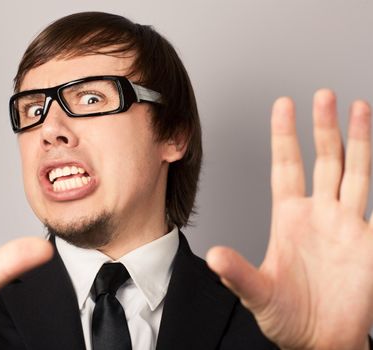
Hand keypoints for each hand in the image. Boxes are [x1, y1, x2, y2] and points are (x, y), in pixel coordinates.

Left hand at [207, 90, 372, 349]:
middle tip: (324, 96)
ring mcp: (347, 224)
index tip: (283, 104)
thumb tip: (214, 256)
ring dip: (359, 141)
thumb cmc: (286, 316)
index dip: (285, 135)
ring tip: (360, 108)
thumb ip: (238, 273)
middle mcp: (319, 213)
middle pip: (324, 159)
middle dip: (324, 127)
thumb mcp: (257, 292)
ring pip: (356, 172)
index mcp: (289, 217)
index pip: (286, 165)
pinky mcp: (369, 243)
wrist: (319, 339)